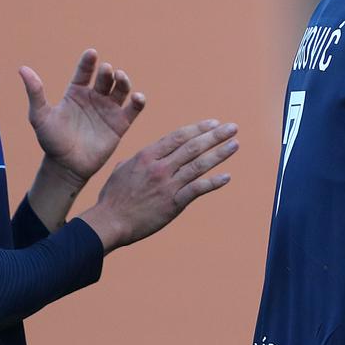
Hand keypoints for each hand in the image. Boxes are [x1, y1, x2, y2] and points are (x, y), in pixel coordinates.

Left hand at [21, 49, 145, 185]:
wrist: (66, 166)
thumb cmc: (51, 140)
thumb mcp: (40, 116)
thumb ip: (35, 93)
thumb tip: (23, 69)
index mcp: (76, 92)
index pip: (84, 72)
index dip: (88, 62)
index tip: (92, 53)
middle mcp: (94, 98)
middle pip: (105, 78)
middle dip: (107, 72)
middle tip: (107, 70)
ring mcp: (108, 110)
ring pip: (121, 89)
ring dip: (124, 81)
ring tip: (120, 77)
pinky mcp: (120, 124)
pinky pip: (133, 109)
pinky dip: (138, 101)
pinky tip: (137, 97)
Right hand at [79, 119, 237, 251]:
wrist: (109, 222)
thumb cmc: (113, 198)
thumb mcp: (121, 171)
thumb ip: (134, 161)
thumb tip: (141, 157)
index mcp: (147, 155)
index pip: (178, 136)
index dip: (198, 128)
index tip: (214, 123)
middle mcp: (159, 167)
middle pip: (193, 146)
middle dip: (215, 135)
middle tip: (233, 127)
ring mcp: (167, 184)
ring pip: (199, 165)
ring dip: (220, 154)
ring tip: (235, 145)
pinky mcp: (173, 203)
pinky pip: (198, 189)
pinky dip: (214, 182)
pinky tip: (227, 177)